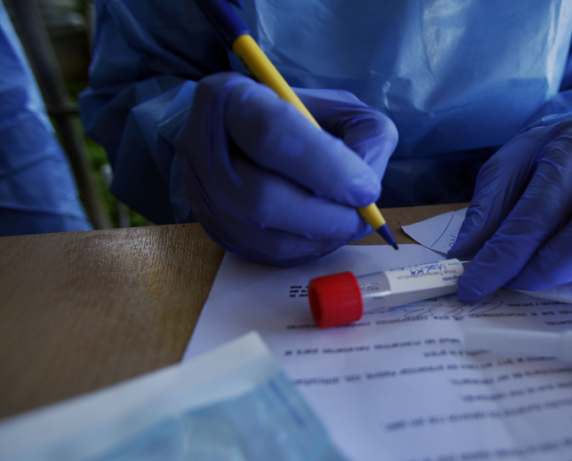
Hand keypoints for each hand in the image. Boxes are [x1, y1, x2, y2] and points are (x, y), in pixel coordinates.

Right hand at [176, 72, 397, 265]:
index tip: (366, 188)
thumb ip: (364, 133)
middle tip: (362, 216)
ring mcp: (205, 195)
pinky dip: (308, 248)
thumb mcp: (335, 107)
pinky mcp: (216, 230)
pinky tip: (325, 232)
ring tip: (349, 223)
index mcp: (230, 98)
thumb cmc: (295, 120)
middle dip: (327, 214)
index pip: (272, 133)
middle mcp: (203, 148)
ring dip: (321, 235)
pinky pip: (267, 252)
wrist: (238, 140)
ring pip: (266, 233)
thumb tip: (368, 180)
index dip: (327, 166)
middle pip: (263, 197)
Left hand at [448, 117, 571, 301]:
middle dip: (549, 269)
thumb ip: (487, 208)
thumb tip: (466, 256)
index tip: (473, 285)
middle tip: (511, 284)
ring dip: (570, 278)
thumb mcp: (507, 165)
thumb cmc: (547, 156)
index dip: (504, 256)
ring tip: (533, 274)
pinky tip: (567, 271)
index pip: (539, 213)